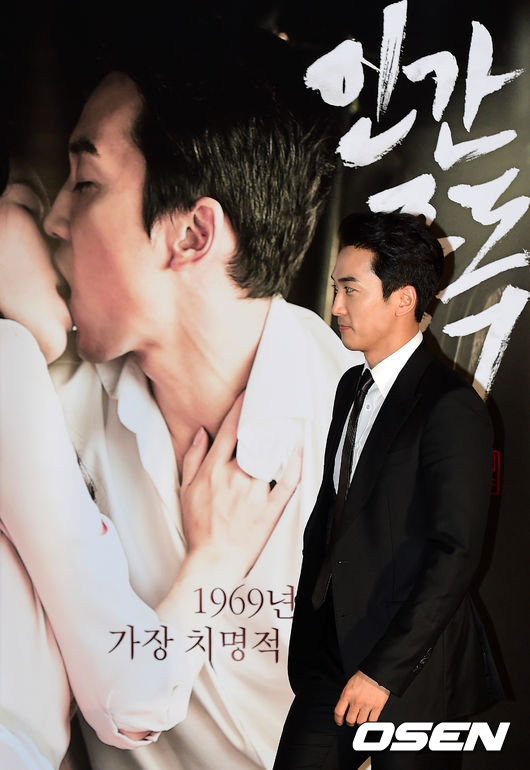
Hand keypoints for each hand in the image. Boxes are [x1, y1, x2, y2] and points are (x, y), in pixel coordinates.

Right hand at [180, 392, 301, 581]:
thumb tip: (201, 433)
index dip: (240, 409)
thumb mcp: (186, 490)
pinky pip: (287, 483)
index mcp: (213, 471)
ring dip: (277, 440)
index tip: (249, 394)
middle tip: (272, 404)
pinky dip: (295, 466)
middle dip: (262, 421)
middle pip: (253, 440)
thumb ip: (193, 459)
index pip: (229, 431)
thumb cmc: (198, 527)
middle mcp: (235, 477)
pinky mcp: (271, 509)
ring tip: (285, 424)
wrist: (213, 562)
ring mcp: (254, 493)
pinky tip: (299, 451)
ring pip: (270, 457)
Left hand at [334, 670, 389, 725]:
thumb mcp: (350, 684)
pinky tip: (369, 719)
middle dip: (350, 722)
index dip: (338, 719)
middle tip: (351, 721)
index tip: (339, 722)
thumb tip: (343, 707)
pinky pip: (372, 721)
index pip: (339, 711)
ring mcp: (367, 704)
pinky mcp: (377, 707)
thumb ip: (346, 696)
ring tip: (361, 718)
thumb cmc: (363, 677)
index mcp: (348, 694)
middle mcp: (357, 700)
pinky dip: (370, 722)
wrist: (377, 672)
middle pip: (350, 720)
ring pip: (361, 722)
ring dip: (360, 722)